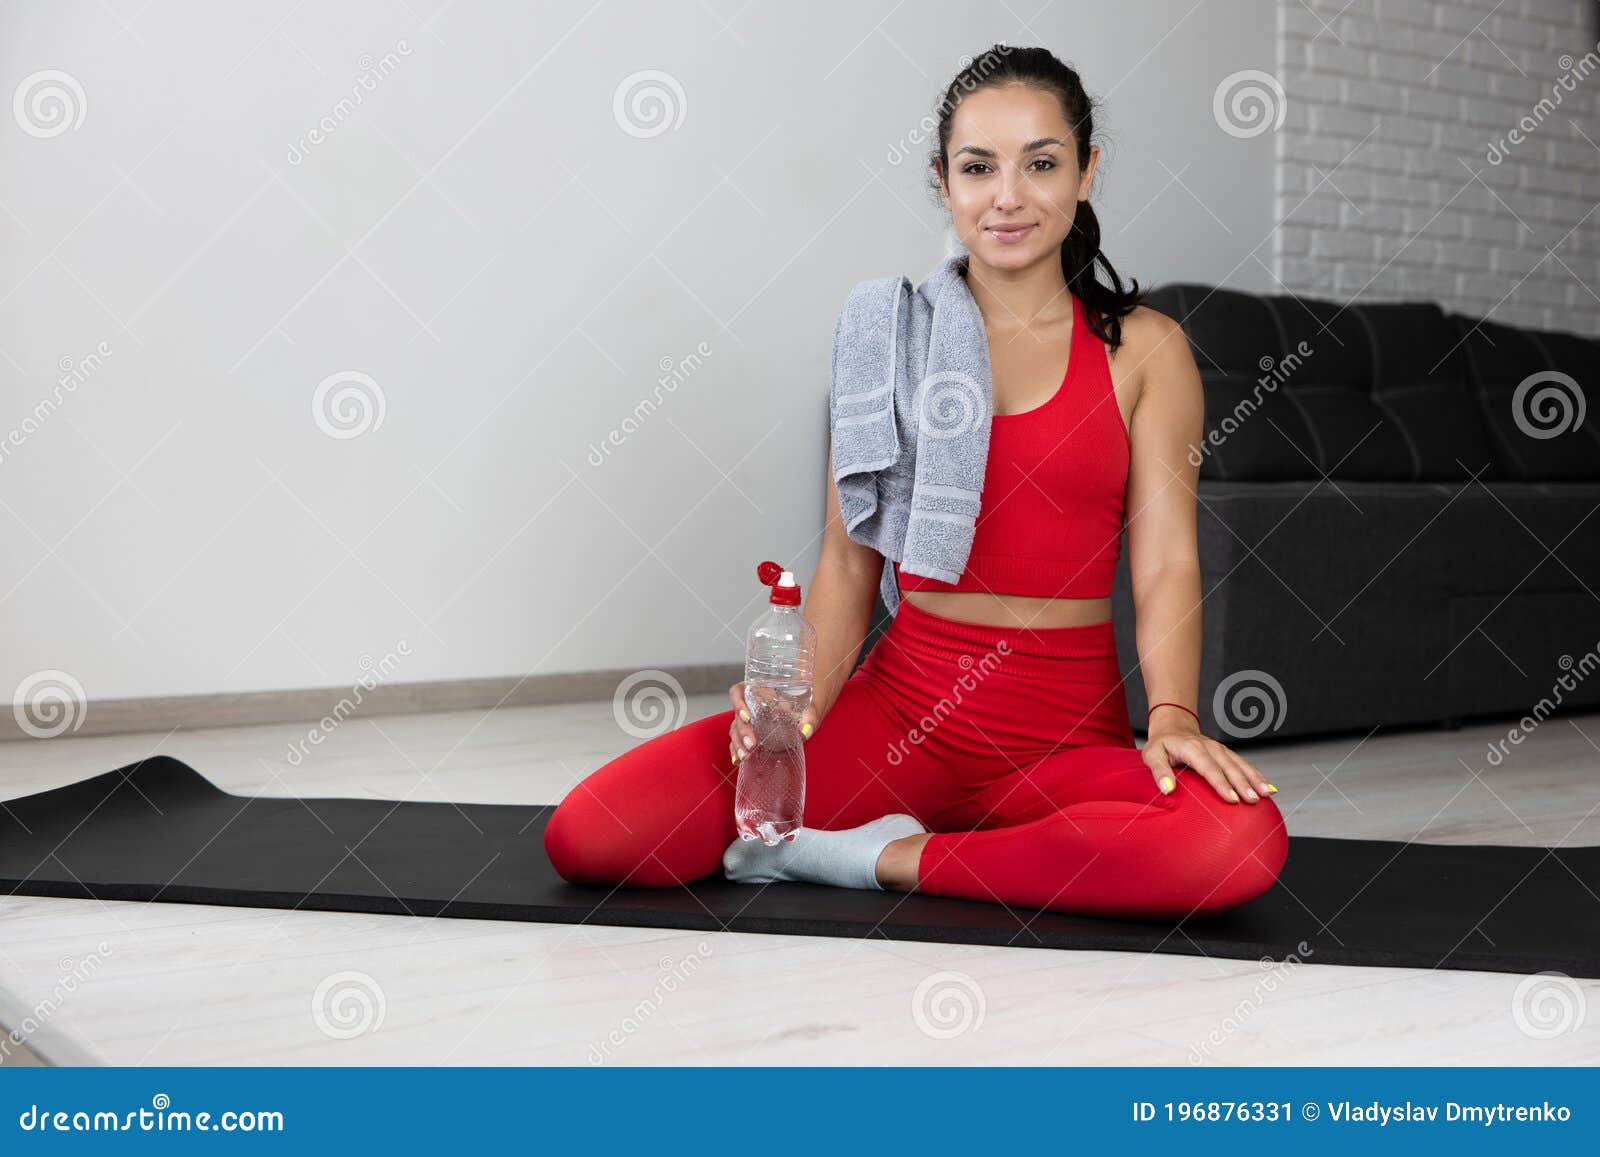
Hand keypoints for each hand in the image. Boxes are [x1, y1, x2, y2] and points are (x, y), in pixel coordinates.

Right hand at [727, 682, 820, 766]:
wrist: (806, 708)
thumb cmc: (806, 702)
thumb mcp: (810, 706)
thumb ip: (810, 717)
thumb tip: (806, 731)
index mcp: (758, 691)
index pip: (739, 692)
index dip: (738, 703)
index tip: (747, 717)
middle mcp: (749, 705)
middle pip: (737, 715)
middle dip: (742, 731)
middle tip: (751, 744)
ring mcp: (748, 719)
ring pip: (735, 729)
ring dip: (738, 743)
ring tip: (745, 756)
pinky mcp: (750, 732)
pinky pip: (737, 740)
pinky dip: (736, 750)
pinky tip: (738, 760)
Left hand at [1142, 714, 1277, 803]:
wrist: (1173, 726)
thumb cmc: (1162, 744)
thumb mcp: (1152, 755)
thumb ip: (1159, 771)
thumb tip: (1167, 788)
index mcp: (1192, 748)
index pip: (1208, 767)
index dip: (1221, 783)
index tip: (1231, 799)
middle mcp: (1210, 747)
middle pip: (1229, 767)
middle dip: (1243, 784)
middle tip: (1252, 800)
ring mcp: (1221, 749)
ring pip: (1241, 764)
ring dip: (1255, 779)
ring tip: (1267, 794)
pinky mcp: (1227, 754)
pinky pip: (1244, 764)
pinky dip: (1257, 775)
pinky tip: (1268, 787)